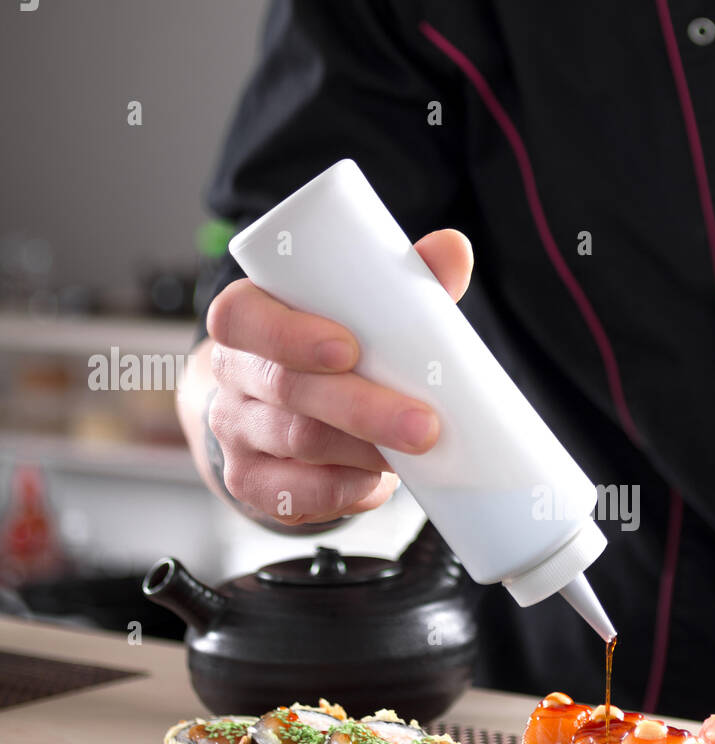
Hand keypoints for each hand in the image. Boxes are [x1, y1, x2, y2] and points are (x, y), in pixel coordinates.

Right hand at [204, 229, 472, 525]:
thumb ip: (401, 282)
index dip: (289, 334)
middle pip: (287, 390)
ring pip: (298, 442)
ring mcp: (236, 432)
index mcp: (246, 318)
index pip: (240, 318)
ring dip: (363, 451)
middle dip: (361, 409)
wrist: (277, 411)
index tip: (350, 348)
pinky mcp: (253, 482)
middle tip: (423, 424)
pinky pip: (292, 494)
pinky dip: (341, 491)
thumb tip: (453, 249)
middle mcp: (232, 374)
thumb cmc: (326, 349)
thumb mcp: (353, 310)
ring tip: (416, 452)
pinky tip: (373, 484)